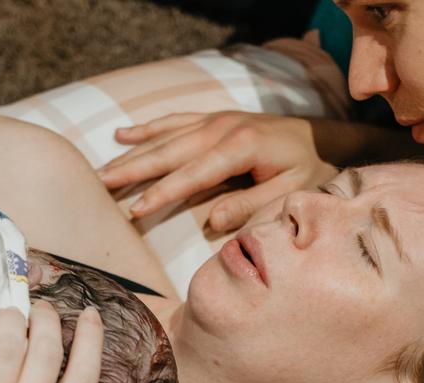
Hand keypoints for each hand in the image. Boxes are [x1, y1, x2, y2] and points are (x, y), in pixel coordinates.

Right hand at [99, 111, 338, 232]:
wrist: (324, 136)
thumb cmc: (309, 169)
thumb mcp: (290, 192)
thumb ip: (252, 205)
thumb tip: (213, 222)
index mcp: (241, 147)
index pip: (193, 173)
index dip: (162, 192)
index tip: (134, 209)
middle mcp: (223, 127)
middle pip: (169, 150)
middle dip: (133, 169)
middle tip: (100, 184)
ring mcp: (216, 119)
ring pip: (165, 136)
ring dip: (132, 152)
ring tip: (102, 168)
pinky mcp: (214, 119)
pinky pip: (174, 122)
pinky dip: (147, 129)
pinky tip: (122, 134)